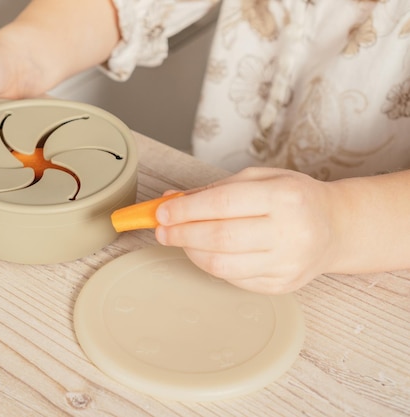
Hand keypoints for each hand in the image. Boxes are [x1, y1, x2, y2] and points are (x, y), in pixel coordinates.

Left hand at [155, 167, 339, 293]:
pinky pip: (234, 280)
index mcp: (284, 196)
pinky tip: (207, 252)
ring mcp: (288, 263)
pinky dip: (212, 265)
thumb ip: (215, 189)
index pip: (222, 204)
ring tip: (181, 240)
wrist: (336, 227)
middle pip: (220, 238)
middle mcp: (290, 232)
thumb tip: (171, 200)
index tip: (161, 212)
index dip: (185, 210)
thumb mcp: (260, 179)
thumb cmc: (294, 198)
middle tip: (161, 230)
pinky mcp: (282, 286)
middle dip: (181, 234)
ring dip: (191, 253)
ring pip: (223, 266)